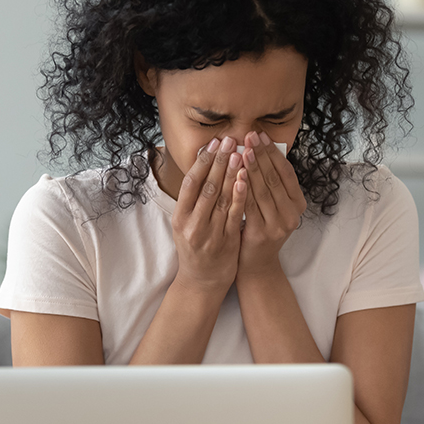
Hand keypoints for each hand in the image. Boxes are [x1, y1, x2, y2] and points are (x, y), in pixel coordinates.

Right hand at [172, 136, 248, 293]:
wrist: (202, 282)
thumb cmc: (195, 248)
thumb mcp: (185, 224)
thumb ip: (194, 200)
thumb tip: (205, 165)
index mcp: (179, 217)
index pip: (190, 183)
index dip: (202, 161)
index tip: (212, 144)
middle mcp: (192, 224)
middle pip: (206, 186)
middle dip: (218, 161)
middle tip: (228, 141)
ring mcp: (209, 233)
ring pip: (221, 198)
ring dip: (231, 173)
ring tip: (239, 153)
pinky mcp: (226, 241)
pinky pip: (234, 214)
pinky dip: (239, 195)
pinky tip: (244, 179)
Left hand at [238, 131, 306, 277]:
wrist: (256, 265)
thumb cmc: (261, 230)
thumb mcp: (272, 207)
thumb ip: (270, 184)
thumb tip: (259, 150)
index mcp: (298, 204)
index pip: (286, 172)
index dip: (273, 152)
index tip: (261, 135)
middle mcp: (292, 214)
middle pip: (274, 178)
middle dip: (261, 155)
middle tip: (249, 135)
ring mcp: (279, 225)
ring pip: (262, 190)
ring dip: (251, 167)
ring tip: (241, 149)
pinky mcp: (262, 233)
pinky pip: (250, 205)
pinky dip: (242, 189)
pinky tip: (235, 174)